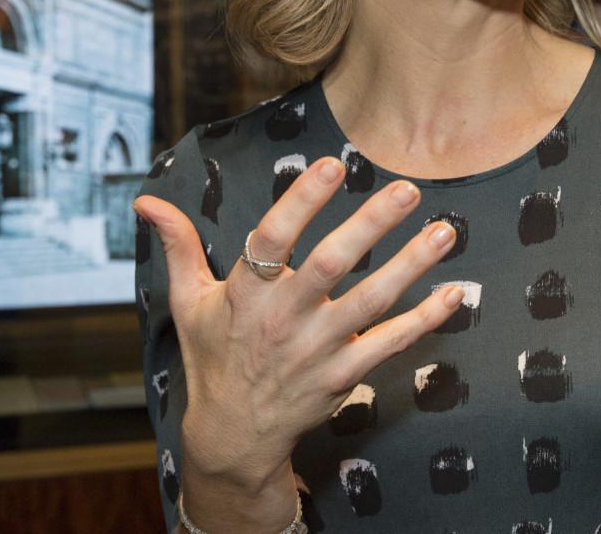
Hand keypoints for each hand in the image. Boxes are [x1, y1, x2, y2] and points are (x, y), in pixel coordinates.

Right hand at [135, 156, 460, 532]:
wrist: (232, 436)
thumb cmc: (213, 358)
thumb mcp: (187, 303)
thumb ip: (178, 247)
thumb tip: (147, 201)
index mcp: (245, 293)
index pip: (272, 238)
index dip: (302, 201)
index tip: (333, 164)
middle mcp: (283, 318)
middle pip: (329, 265)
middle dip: (369, 226)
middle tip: (405, 189)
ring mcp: (316, 350)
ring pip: (370, 303)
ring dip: (410, 266)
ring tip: (445, 231)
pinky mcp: (343, 376)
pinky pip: (389, 345)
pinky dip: (424, 321)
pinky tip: (453, 293)